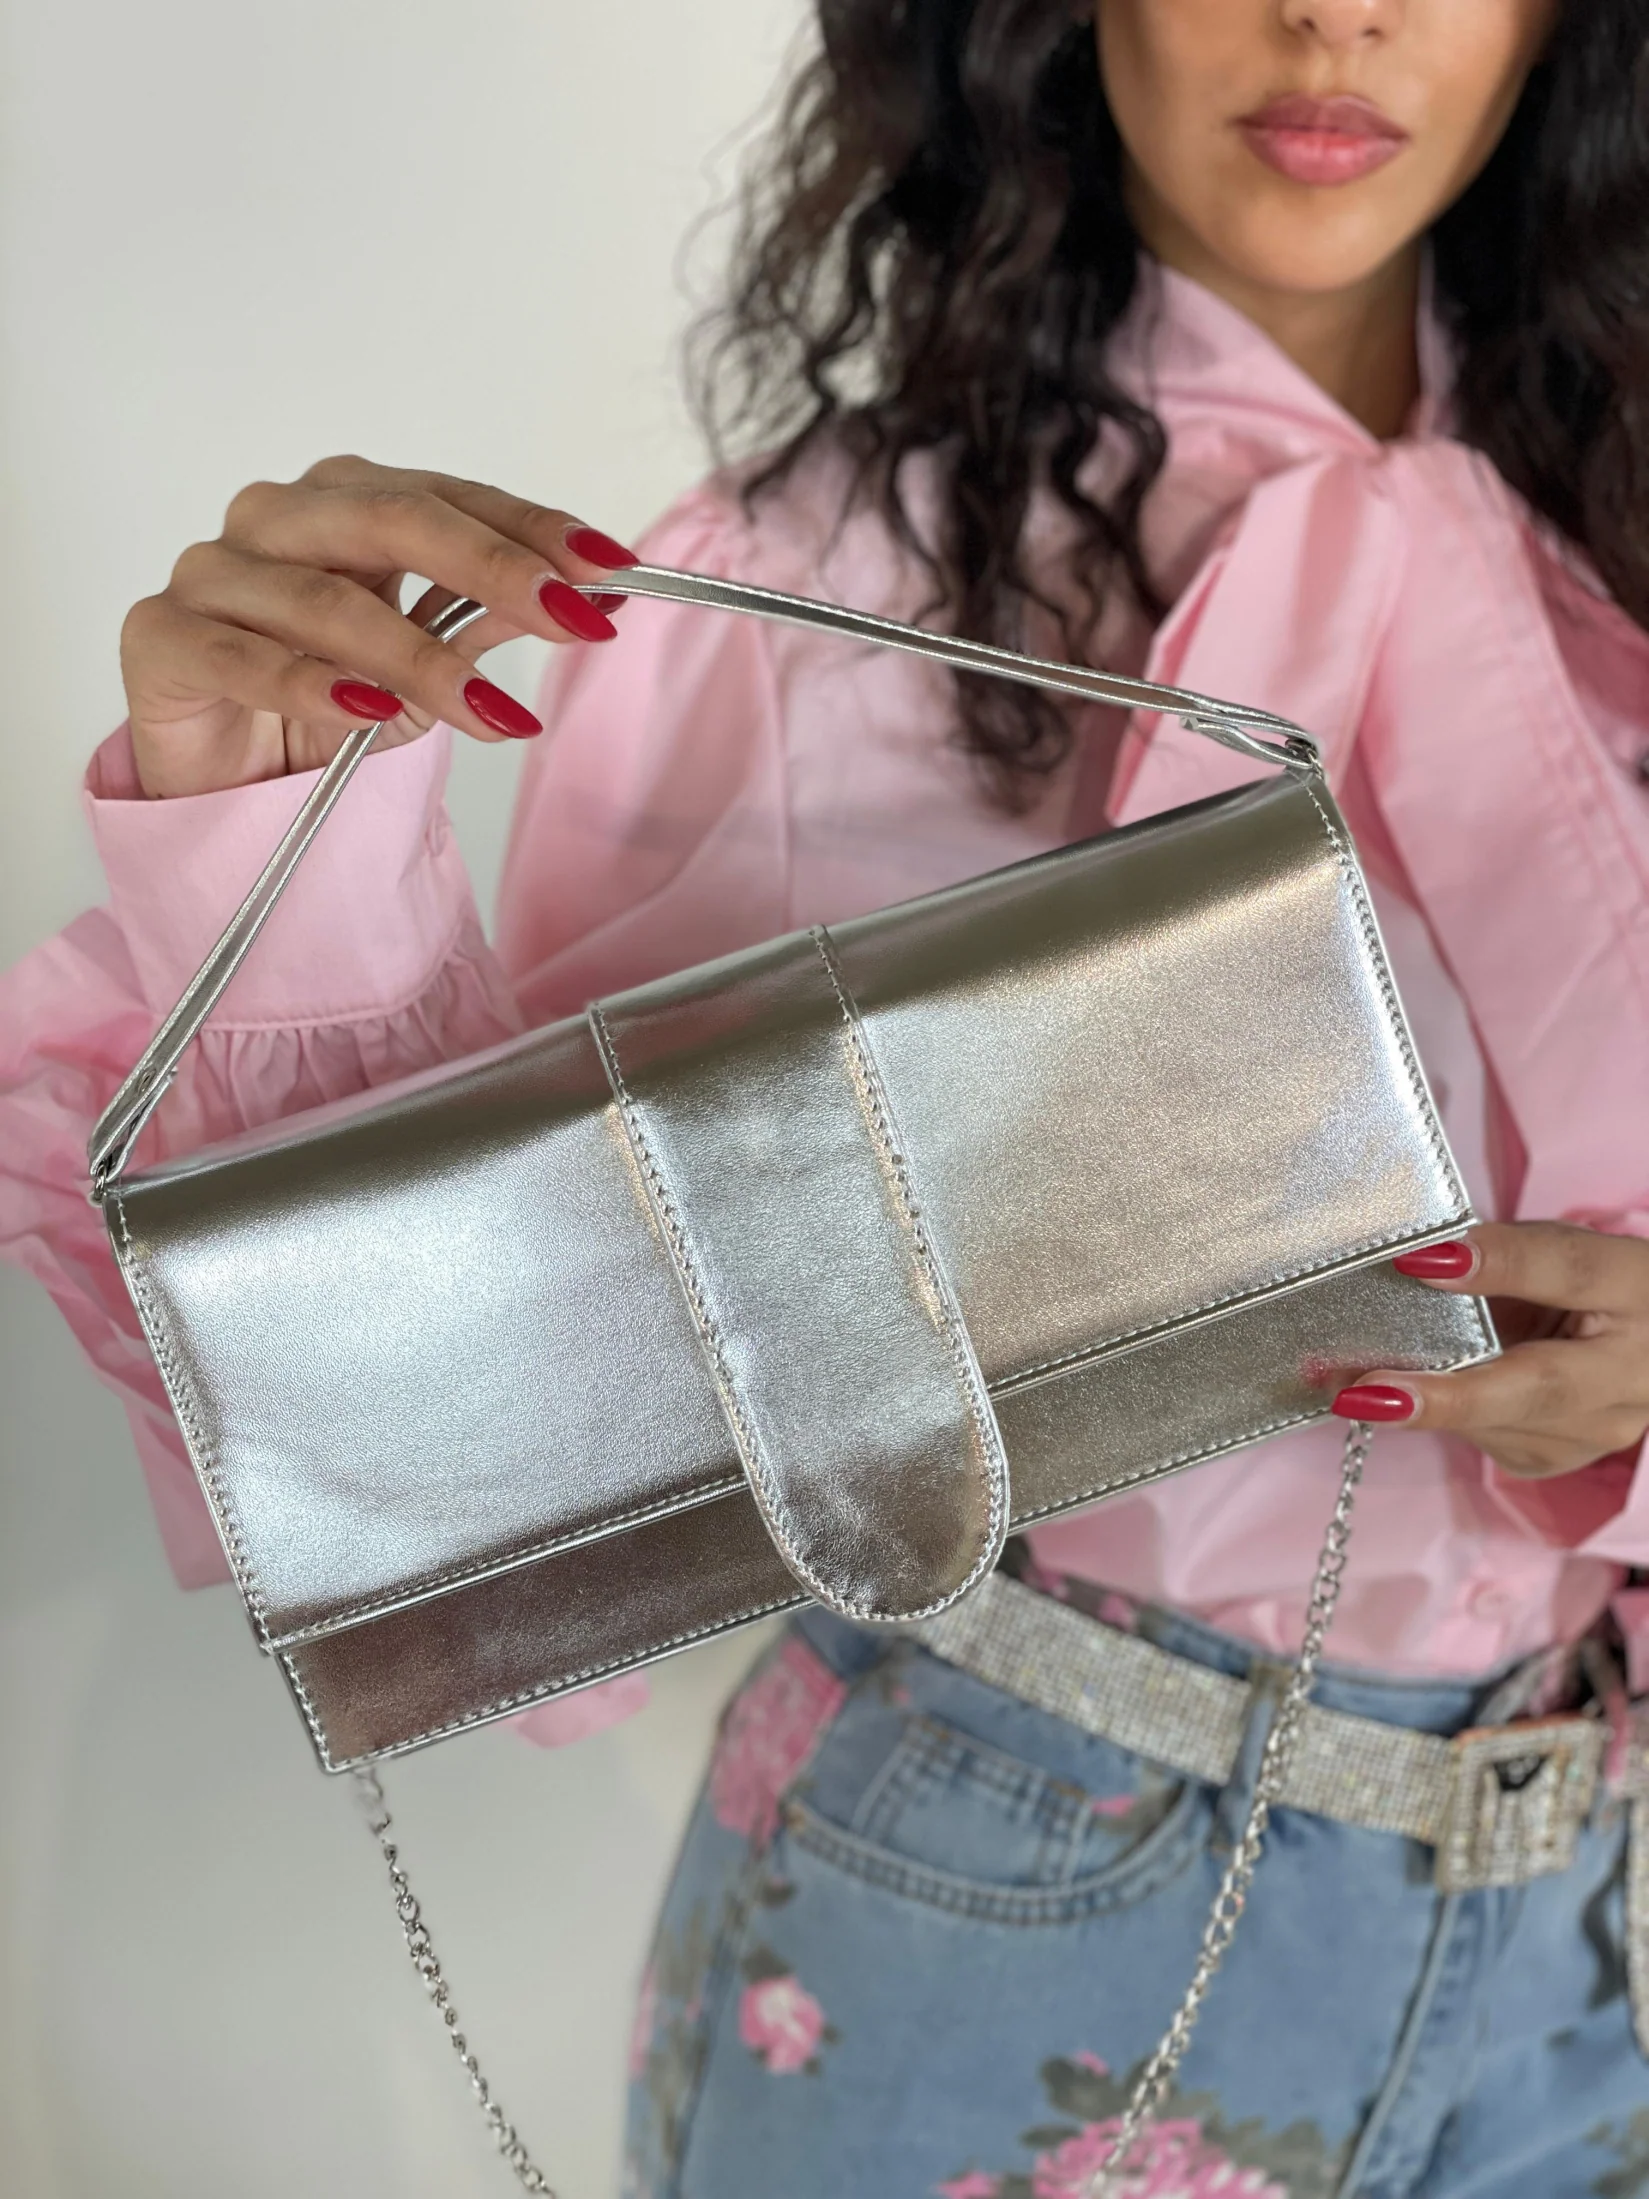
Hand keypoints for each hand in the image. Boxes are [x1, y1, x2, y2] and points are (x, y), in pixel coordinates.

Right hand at [120, 454, 638, 796]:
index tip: (611, 569)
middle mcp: (277, 519)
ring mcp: (213, 571)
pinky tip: (372, 714)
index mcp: (345, 504)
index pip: (448, 498)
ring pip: (325, 599)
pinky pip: (244, 656)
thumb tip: (589, 598)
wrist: (223, 784)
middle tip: (570, 617)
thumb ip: (487, 624)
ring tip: (490, 711)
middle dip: (493, 568)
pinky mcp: (162, 635)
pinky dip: (313, 687)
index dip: (532, 529)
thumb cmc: (321, 711)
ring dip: (419, 658)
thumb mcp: (423, 672)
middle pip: (390, 521)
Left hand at [1332, 1221, 1648, 1476]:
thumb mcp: (1563, 1249)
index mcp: (1633, 1290)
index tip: (1420, 1260)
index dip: (1498, 1265)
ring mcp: (1595, 1431)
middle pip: (1535, 1387)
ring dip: (1419, 1407)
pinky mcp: (1553, 1458)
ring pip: (1499, 1425)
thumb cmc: (1596, 1287)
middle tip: (1366, 1393)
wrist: (1646, 1350)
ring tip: (1340, 1383)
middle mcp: (1627, 1377)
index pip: (1567, 1271)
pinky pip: (1484, 1438)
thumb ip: (1506, 1250)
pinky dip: (1438, 1415)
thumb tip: (1423, 1256)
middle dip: (1445, 1395)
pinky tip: (1395, 1395)